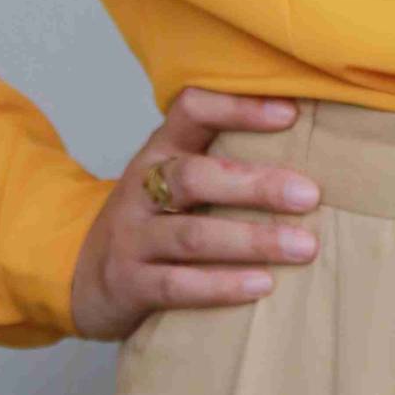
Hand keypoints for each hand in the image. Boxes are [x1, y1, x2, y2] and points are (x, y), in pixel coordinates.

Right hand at [69, 86, 320, 341]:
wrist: (81, 273)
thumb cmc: (153, 218)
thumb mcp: (175, 177)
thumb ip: (223, 160)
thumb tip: (313, 146)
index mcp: (159, 150)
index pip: (192, 110)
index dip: (238, 108)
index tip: (291, 113)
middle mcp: (141, 188)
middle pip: (196, 177)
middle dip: (257, 185)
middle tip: (310, 195)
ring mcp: (131, 237)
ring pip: (192, 235)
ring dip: (252, 240)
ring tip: (303, 247)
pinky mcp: (129, 284)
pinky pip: (178, 285)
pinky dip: (222, 286)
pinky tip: (262, 285)